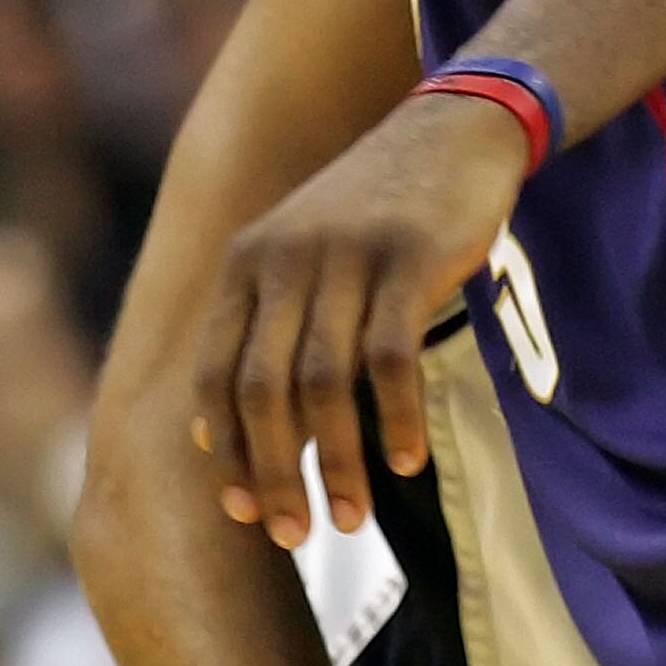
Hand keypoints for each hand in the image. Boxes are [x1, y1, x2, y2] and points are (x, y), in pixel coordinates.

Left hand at [193, 88, 529, 547]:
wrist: (452, 129)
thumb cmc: (377, 213)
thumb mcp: (302, 257)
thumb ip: (264, 332)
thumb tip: (221, 434)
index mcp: (245, 264)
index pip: (213, 375)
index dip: (225, 451)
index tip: (243, 513)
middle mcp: (282, 258)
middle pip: (263, 391)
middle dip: (274, 474)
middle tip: (295, 535)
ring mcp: (344, 256)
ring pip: (324, 384)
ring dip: (337, 463)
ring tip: (350, 519)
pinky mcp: (407, 258)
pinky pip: (390, 358)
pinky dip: (395, 418)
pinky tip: (406, 463)